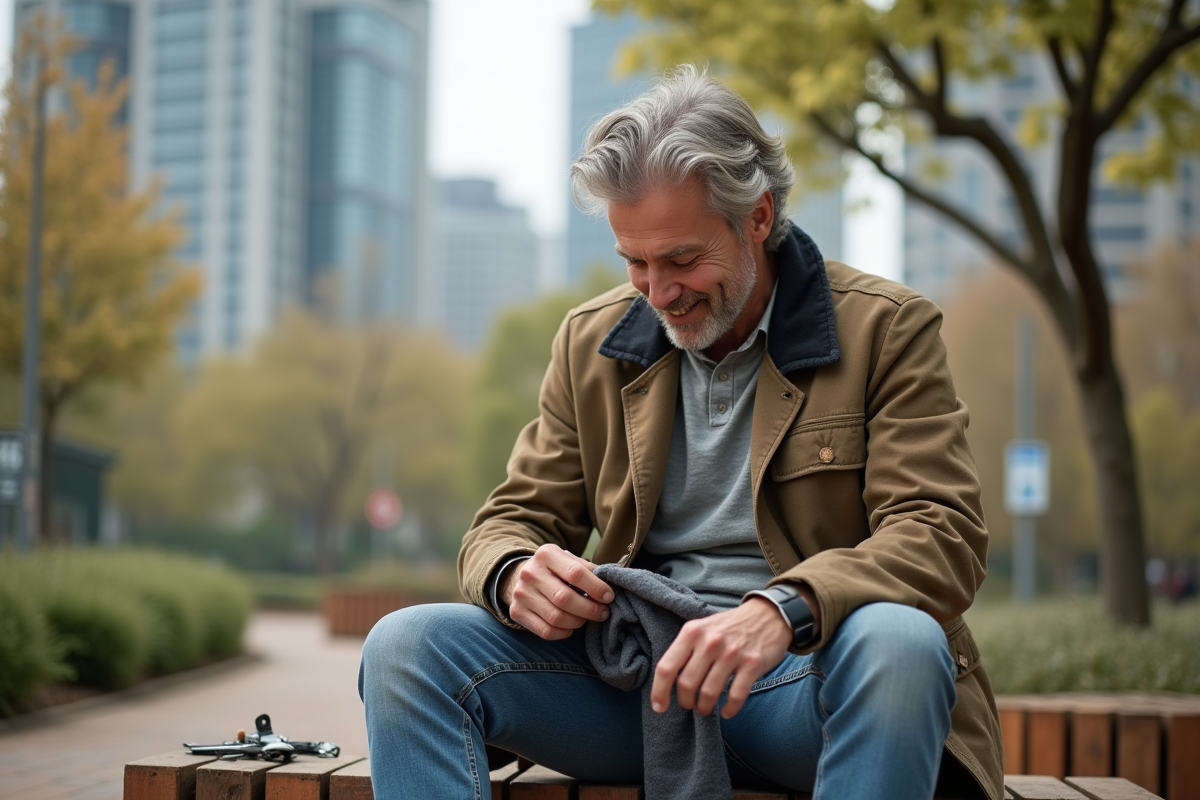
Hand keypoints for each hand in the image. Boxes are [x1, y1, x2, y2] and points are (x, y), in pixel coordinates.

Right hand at [501, 543, 613, 639]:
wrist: (519, 576)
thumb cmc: (554, 570)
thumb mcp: (568, 561)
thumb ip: (589, 570)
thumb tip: (613, 583)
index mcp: (546, 554)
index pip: (576, 573)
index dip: (596, 588)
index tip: (609, 597)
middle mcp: (530, 573)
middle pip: (565, 598)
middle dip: (590, 609)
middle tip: (603, 613)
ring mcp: (521, 594)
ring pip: (556, 618)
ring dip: (578, 622)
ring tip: (586, 618)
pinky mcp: (517, 612)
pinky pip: (546, 631)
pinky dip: (564, 633)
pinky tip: (570, 627)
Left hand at [650, 596, 794, 719]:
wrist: (767, 615)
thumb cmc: (729, 626)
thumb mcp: (702, 627)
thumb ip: (686, 649)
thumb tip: (668, 682)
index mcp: (692, 632)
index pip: (667, 667)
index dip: (659, 691)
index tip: (659, 707)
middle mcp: (710, 642)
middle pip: (686, 684)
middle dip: (685, 701)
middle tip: (689, 704)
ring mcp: (732, 653)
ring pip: (708, 693)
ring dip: (704, 707)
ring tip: (704, 708)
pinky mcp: (752, 664)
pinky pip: (735, 696)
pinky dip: (729, 709)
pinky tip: (726, 711)